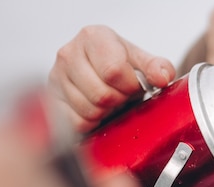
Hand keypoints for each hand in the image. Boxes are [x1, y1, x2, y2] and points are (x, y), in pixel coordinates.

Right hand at [48, 25, 175, 131]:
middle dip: (119, 100)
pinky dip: (91, 122)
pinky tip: (95, 110)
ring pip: (89, 111)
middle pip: (102, 94)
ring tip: (108, 101)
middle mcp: (69, 53)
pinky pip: (76, 123)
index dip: (130, 85)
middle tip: (121, 95)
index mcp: (93, 37)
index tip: (133, 85)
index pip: (114, 70)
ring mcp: (56, 77)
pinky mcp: (51, 100)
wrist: (95, 71)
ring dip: (105, 112)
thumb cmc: (117, 64)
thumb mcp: (140, 61)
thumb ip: (157, 67)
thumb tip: (162, 77)